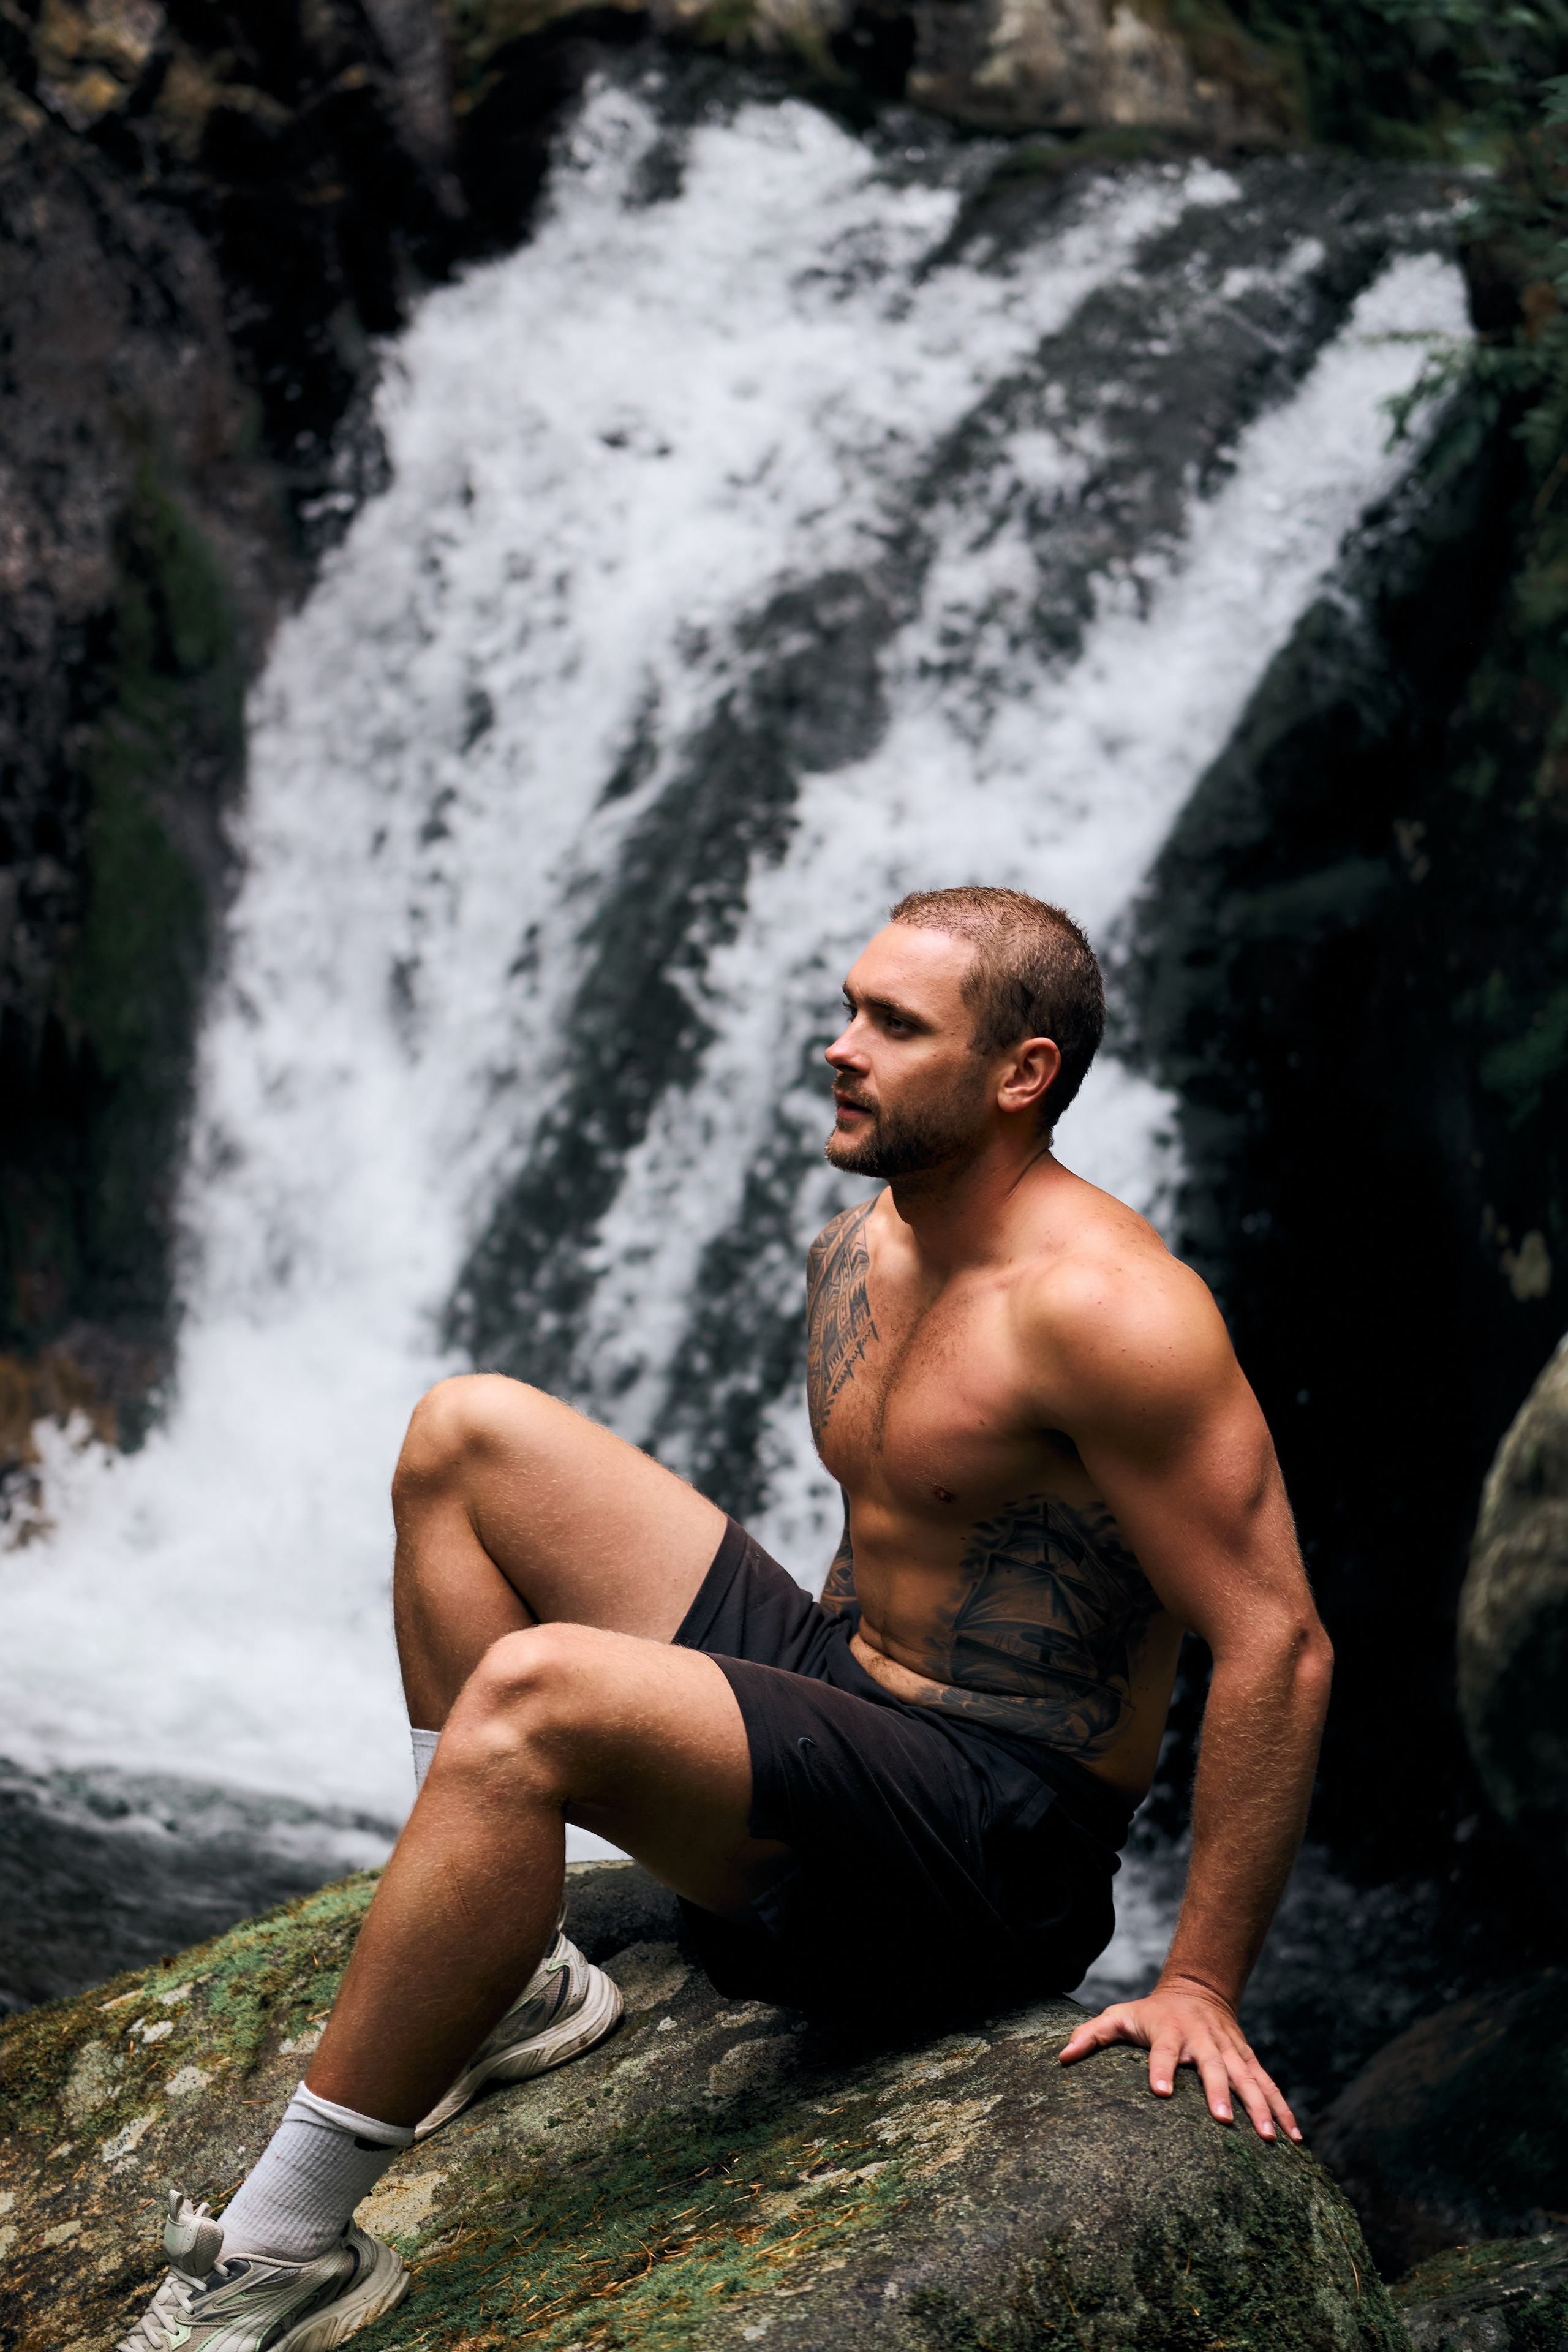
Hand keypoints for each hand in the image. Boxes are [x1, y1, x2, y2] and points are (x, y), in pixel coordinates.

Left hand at [1057, 1975, 1300, 2140]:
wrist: (1198, 1990)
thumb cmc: (1151, 2012)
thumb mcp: (1119, 2015)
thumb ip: (1091, 2035)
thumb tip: (1061, 2057)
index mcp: (1169, 2032)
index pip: (1162, 2050)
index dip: (1160, 2069)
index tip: (1160, 2093)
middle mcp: (1202, 2040)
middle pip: (1213, 2066)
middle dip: (1220, 2092)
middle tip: (1225, 2121)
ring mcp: (1230, 2050)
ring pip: (1249, 2078)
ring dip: (1262, 2106)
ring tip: (1273, 2138)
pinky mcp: (1247, 2060)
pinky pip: (1269, 2085)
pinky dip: (1284, 2108)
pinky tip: (1295, 2137)